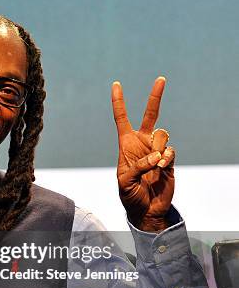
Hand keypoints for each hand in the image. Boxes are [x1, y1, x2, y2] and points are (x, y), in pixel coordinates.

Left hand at [112, 77, 175, 231]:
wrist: (146, 208)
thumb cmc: (130, 195)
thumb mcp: (125, 181)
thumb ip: (138, 166)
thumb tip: (156, 156)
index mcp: (126, 144)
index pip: (122, 118)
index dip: (119, 102)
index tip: (116, 84)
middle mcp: (142, 143)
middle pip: (150, 115)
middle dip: (155, 97)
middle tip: (161, 79)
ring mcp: (157, 149)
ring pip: (162, 135)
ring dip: (158, 148)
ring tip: (154, 165)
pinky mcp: (169, 159)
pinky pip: (171, 150)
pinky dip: (166, 158)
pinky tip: (161, 168)